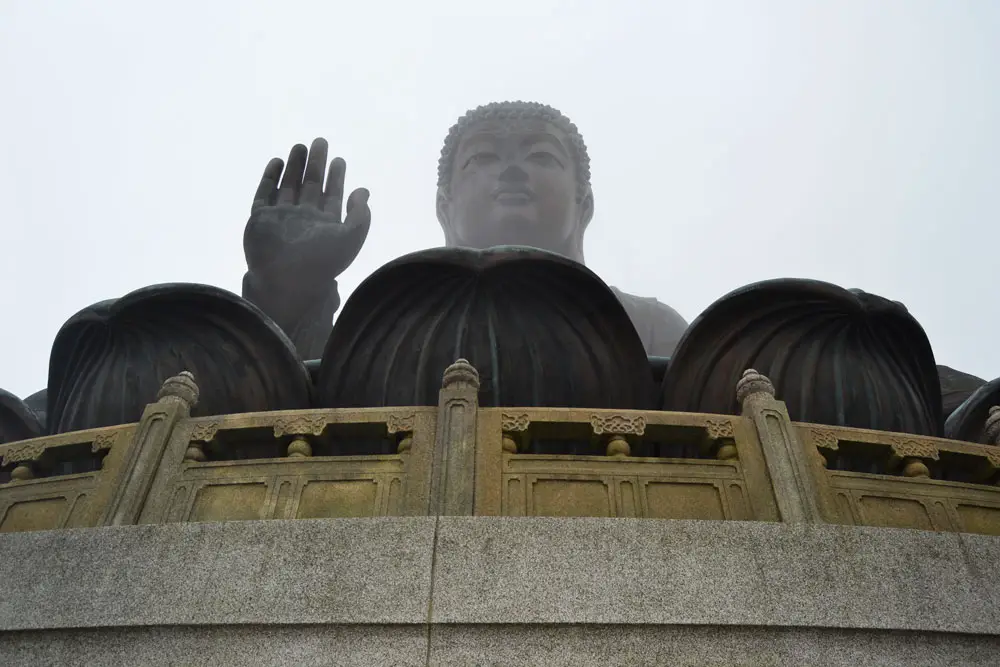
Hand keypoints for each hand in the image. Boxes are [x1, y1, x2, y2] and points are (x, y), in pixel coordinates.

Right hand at [243, 138, 370, 287]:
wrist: (286, 279)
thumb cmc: (322, 260)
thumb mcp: (352, 237)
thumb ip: (360, 214)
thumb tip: (363, 191)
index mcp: (325, 226)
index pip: (332, 197)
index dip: (337, 178)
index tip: (340, 160)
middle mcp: (303, 220)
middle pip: (310, 186)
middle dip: (316, 165)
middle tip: (320, 142)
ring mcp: (281, 219)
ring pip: (288, 186)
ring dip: (294, 167)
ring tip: (299, 146)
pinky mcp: (260, 219)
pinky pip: (264, 194)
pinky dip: (270, 178)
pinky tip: (277, 162)